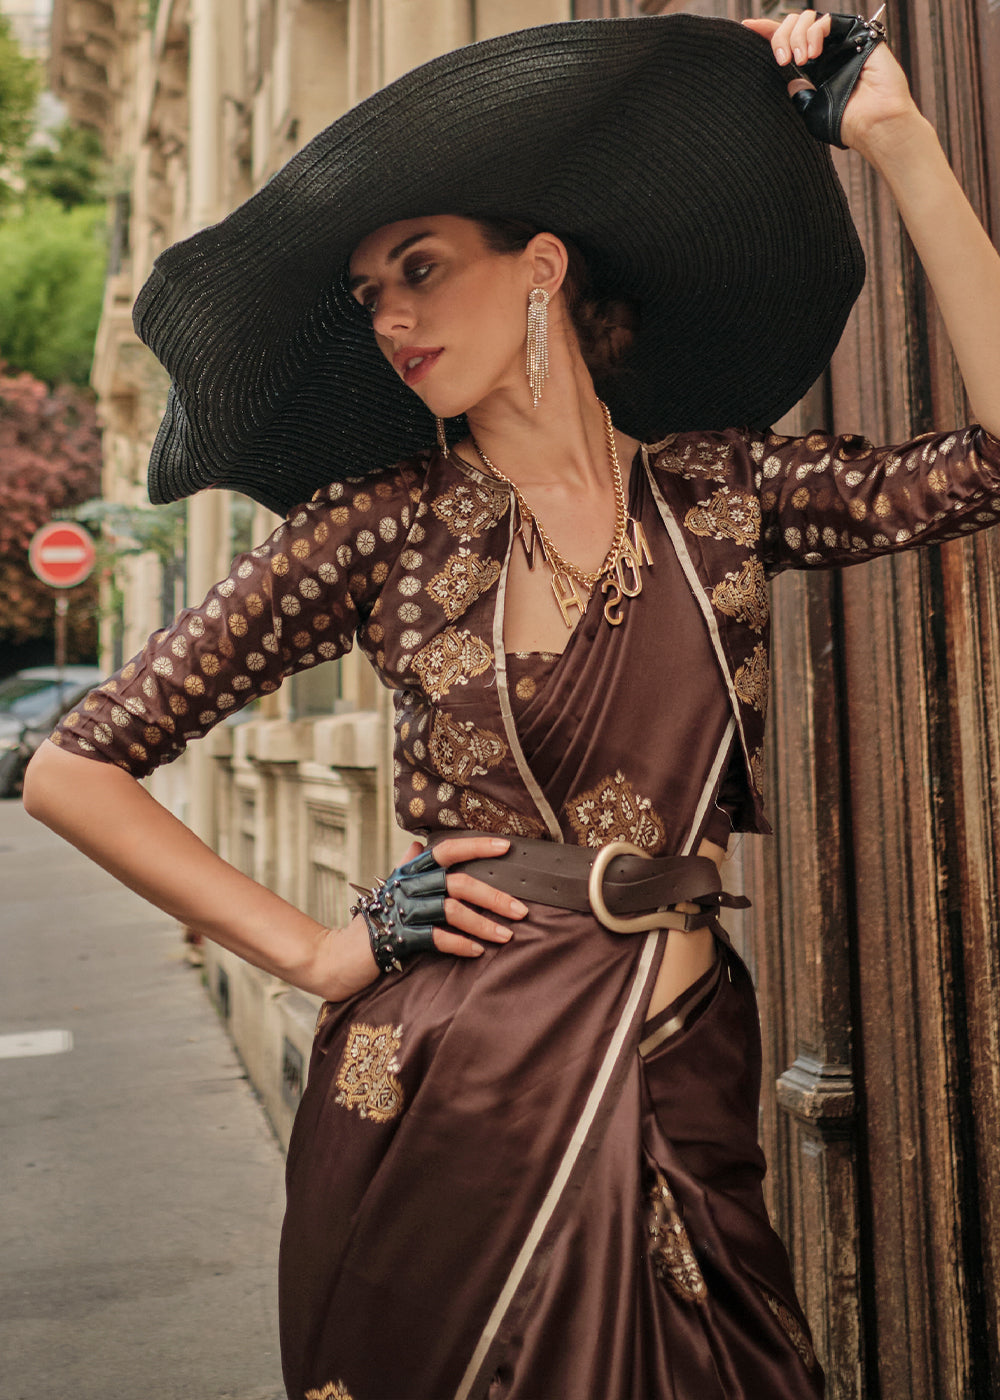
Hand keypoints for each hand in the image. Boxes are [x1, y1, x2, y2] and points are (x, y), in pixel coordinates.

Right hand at [309, 835, 527, 1000]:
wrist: (338, 957)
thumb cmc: (370, 923)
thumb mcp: (390, 890)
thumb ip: (407, 866)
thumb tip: (420, 842)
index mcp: (409, 872)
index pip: (446, 850)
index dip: (476, 846)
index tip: (506, 847)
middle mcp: (407, 886)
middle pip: (458, 882)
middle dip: (494, 895)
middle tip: (520, 909)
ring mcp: (402, 911)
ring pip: (452, 910)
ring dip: (483, 924)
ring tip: (506, 935)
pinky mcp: (399, 937)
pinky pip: (437, 937)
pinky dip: (460, 944)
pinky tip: (477, 951)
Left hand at [743, 10, 920, 157]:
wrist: (872, 124)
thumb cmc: (845, 124)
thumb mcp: (810, 111)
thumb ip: (797, 93)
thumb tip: (788, 79)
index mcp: (814, 69)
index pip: (787, 44)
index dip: (766, 32)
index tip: (746, 27)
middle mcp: (826, 52)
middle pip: (793, 26)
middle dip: (780, 37)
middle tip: (783, 60)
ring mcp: (840, 41)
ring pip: (807, 18)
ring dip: (796, 36)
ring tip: (800, 60)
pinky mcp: (854, 34)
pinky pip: (825, 21)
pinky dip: (813, 34)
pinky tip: (813, 54)